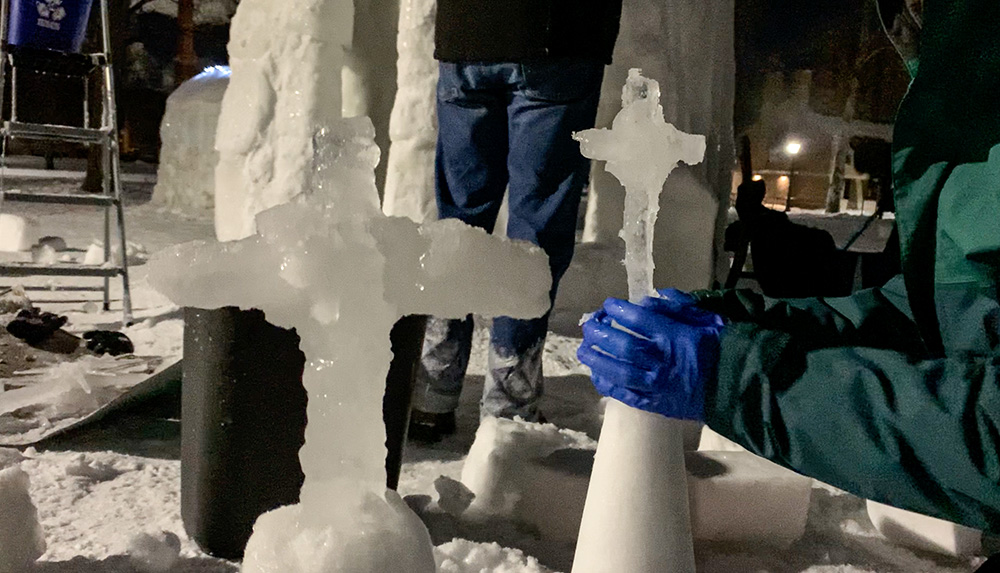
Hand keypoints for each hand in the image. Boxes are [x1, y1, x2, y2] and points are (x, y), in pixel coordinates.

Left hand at [577, 292, 722, 420]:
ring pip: (619, 371)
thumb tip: (651, 297)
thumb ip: (678, 305)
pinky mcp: (656, 403)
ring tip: (584, 350)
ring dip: (597, 359)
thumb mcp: (706, 318)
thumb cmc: (721, 348)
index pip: (638, 319)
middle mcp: (662, 360)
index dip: (619, 310)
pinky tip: (597, 375)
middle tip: (589, 326)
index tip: (609, 305)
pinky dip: (608, 384)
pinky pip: (626, 394)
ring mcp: (657, 384)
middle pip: (622, 344)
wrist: (738, 386)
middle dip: (601, 333)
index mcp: (674, 336)